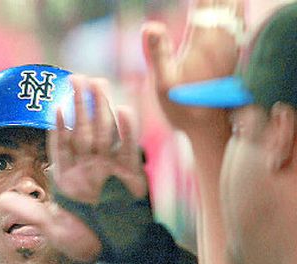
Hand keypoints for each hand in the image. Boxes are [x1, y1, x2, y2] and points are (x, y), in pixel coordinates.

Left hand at [0, 76, 147, 263]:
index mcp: (69, 178)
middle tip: (79, 78)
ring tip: (99, 84)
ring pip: (105, 134)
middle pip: (84, 132)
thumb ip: (31, 212)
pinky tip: (124, 110)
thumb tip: (2, 199)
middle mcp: (88, 169)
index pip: (62, 146)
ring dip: (102, 109)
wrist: (117, 251)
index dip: (60, 126)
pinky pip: (127, 149)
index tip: (58, 105)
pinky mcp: (130, 174)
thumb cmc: (86, 241)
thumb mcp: (54, 229)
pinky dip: (126, 131)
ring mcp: (110, 169)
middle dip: (81, 107)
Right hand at [142, 0, 243, 135]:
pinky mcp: (235, 54)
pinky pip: (239, 21)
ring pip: (235, 8)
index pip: (204, 1)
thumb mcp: (163, 85)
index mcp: (201, 41)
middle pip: (223, 1)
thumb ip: (157, 53)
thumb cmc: (183, 107)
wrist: (209, 127)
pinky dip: (231, 11)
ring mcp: (231, 46)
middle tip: (199, 2)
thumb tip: (149, 26)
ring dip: (222, 3)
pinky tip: (224, 12)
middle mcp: (221, 39)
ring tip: (207, 3)